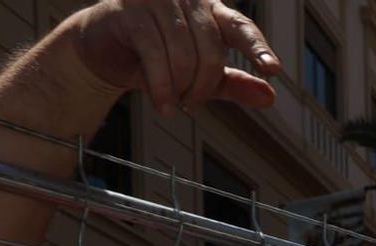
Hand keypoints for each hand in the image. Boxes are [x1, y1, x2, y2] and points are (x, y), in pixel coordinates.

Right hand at [67, 0, 279, 114]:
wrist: (104, 50)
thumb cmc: (153, 58)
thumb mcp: (197, 75)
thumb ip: (232, 83)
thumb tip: (269, 97)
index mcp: (209, 8)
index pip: (240, 27)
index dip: (257, 47)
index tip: (272, 69)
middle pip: (210, 49)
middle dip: (203, 86)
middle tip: (191, 105)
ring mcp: (158, 0)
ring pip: (183, 55)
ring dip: (180, 89)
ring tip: (173, 103)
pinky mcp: (131, 11)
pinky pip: (155, 56)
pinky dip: (161, 87)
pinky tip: (162, 105)